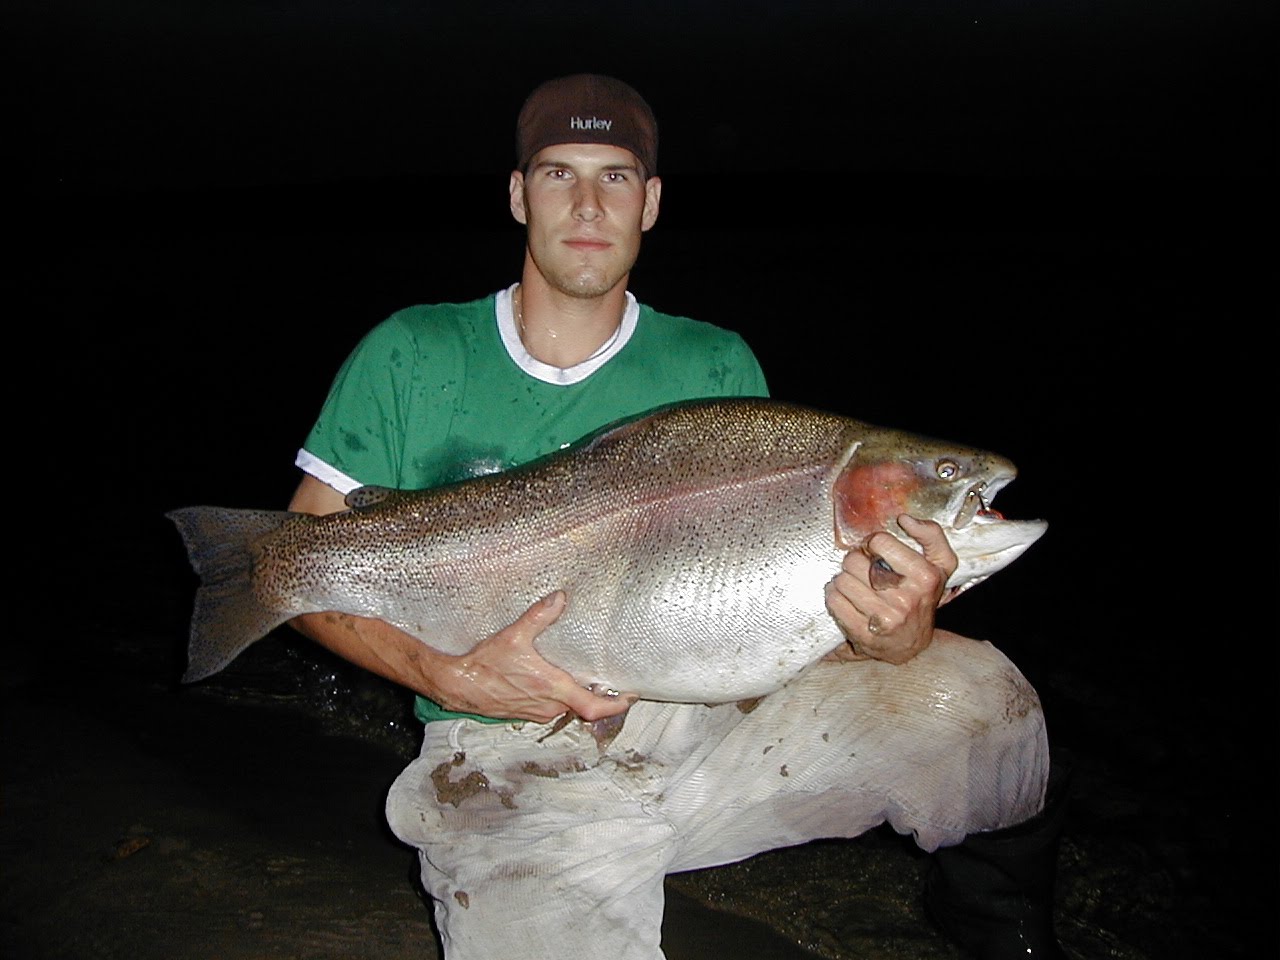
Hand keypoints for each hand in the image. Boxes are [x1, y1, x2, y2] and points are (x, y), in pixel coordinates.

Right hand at [431, 591, 636, 722]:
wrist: (459, 685)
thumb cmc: (486, 665)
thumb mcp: (514, 636)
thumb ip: (539, 616)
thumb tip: (559, 598)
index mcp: (552, 689)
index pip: (594, 707)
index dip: (616, 705)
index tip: (630, 696)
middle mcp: (549, 705)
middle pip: (585, 707)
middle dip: (601, 696)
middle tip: (614, 682)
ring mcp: (537, 712)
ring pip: (568, 708)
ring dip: (580, 696)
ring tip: (592, 679)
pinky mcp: (526, 712)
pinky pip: (553, 708)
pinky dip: (563, 697)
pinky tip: (561, 682)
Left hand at [823, 515, 957, 664]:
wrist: (913, 644)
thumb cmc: (923, 597)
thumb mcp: (940, 565)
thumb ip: (932, 535)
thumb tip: (905, 519)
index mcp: (925, 576)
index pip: (879, 542)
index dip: (873, 544)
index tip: (875, 552)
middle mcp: (906, 598)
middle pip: (855, 561)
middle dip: (855, 562)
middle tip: (863, 571)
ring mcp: (884, 618)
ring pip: (842, 581)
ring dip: (843, 580)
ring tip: (855, 585)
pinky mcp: (864, 635)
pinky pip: (834, 601)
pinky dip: (834, 597)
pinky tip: (846, 599)